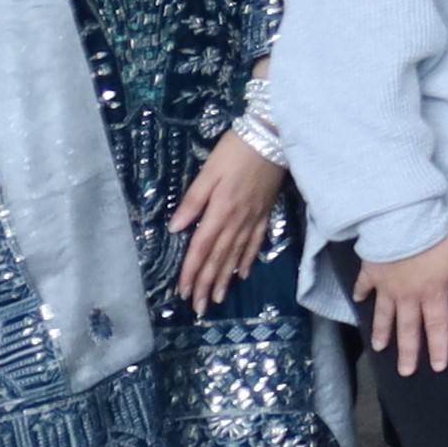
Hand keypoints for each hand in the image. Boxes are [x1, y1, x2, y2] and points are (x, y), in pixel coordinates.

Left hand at [172, 128, 286, 308]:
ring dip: (225, 279)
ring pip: (236, 256)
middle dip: (206, 284)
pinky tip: (242, 273)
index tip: (183, 292)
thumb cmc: (234, 152)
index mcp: (220, 211)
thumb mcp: (208, 173)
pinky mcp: (265, 214)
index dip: (191, 272)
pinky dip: (248, 260)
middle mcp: (237, 221)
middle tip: (199, 307)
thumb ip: (193, 201)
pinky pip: (255, 243)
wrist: (273, 139)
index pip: (202, 248)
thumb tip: (175, 228)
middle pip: (219, 258)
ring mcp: (253, 220)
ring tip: (216, 298)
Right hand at [359, 224, 447, 371]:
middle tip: (405, 372)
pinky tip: (357, 301)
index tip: (437, 366)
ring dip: (382, 331)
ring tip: (379, 348)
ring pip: (384, 314)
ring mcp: (387, 286)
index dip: (439, 347)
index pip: (438, 326)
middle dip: (407, 352)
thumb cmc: (433, 233)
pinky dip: (360, 293)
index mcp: (432, 292)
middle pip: (408, 329)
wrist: (398, 219)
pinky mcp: (371, 272)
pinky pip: (364, 286)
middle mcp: (408, 295)